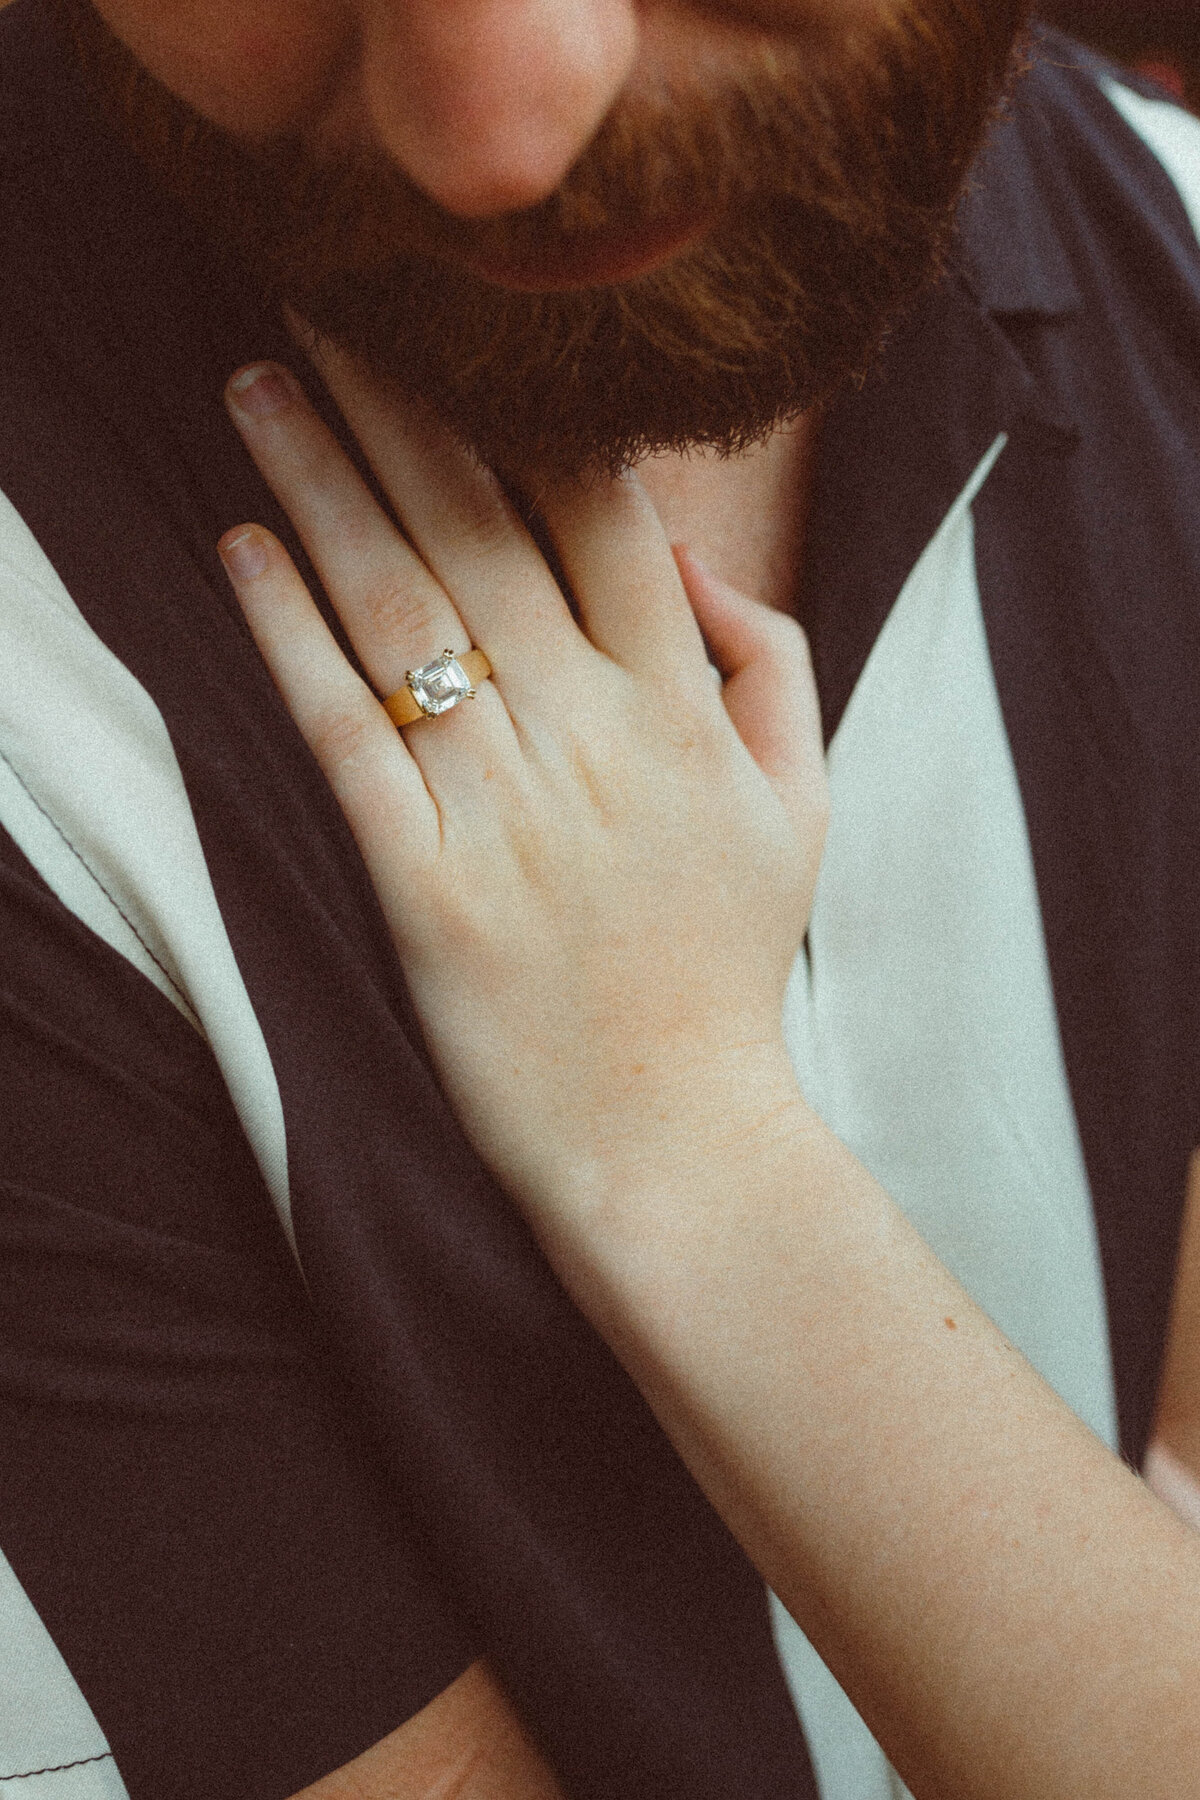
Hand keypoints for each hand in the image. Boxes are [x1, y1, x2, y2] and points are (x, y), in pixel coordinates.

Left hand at [220, 349, 826, 1228]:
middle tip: (315, 307)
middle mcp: (593, 738)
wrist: (677, 1141)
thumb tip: (693, 560)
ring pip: (402, 611)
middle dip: (393, 405)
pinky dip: (289, 638)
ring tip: (255, 389)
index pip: (600, 515)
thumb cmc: (728, 969)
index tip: (451, 326)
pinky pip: (347, 736)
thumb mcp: (804, 807)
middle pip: (479, 531)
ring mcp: (506, 810)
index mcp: (682, 709)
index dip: (522, 406)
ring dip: (319, 487)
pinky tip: (241, 554)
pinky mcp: (426, 887)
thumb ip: (769, 665)